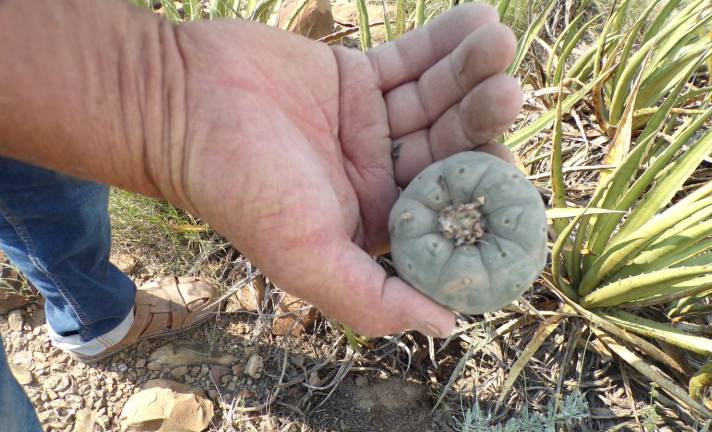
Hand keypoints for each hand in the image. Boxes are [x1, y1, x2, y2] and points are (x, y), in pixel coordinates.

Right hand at [170, 4, 520, 336]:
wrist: (179, 105)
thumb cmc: (239, 187)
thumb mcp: (305, 259)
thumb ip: (373, 300)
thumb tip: (447, 325)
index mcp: (376, 224)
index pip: (446, 210)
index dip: (483, 192)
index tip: (512, 169)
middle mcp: (379, 177)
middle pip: (449, 148)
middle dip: (481, 120)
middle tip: (508, 91)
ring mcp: (370, 125)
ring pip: (437, 99)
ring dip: (471, 72)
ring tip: (500, 43)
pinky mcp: (356, 78)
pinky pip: (410, 59)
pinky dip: (444, 42)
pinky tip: (479, 20)